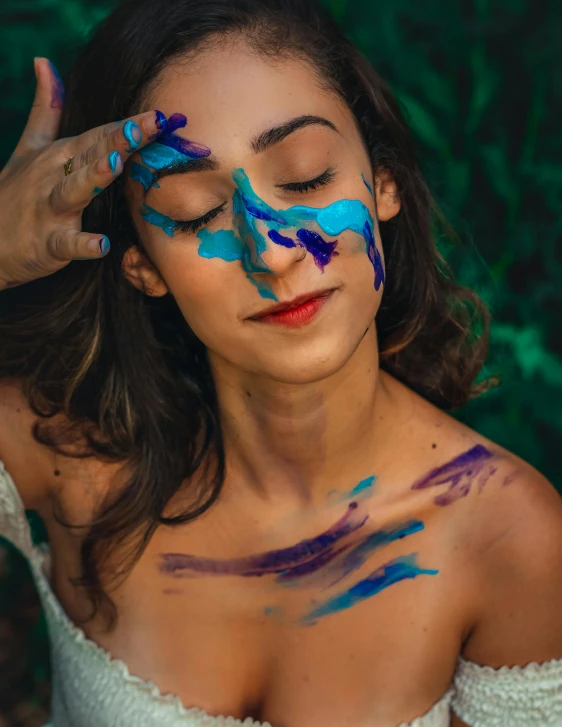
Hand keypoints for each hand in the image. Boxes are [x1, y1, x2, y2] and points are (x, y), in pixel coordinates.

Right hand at [0, 57, 161, 289]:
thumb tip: (44, 62)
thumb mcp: (28, 148)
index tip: (160, 115)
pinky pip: (66, 244)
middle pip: (90, 154)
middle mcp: (55, 177)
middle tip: (149, 125)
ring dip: (93, 177)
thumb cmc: (15, 193)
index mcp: (60, 155)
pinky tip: (101, 244)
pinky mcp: (47, 244)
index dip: (128, 125)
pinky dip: (82, 245)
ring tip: (114, 165)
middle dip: (119, 140)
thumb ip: (45, 109)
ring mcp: (50, 210)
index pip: (98, 135)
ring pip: (73, 191)